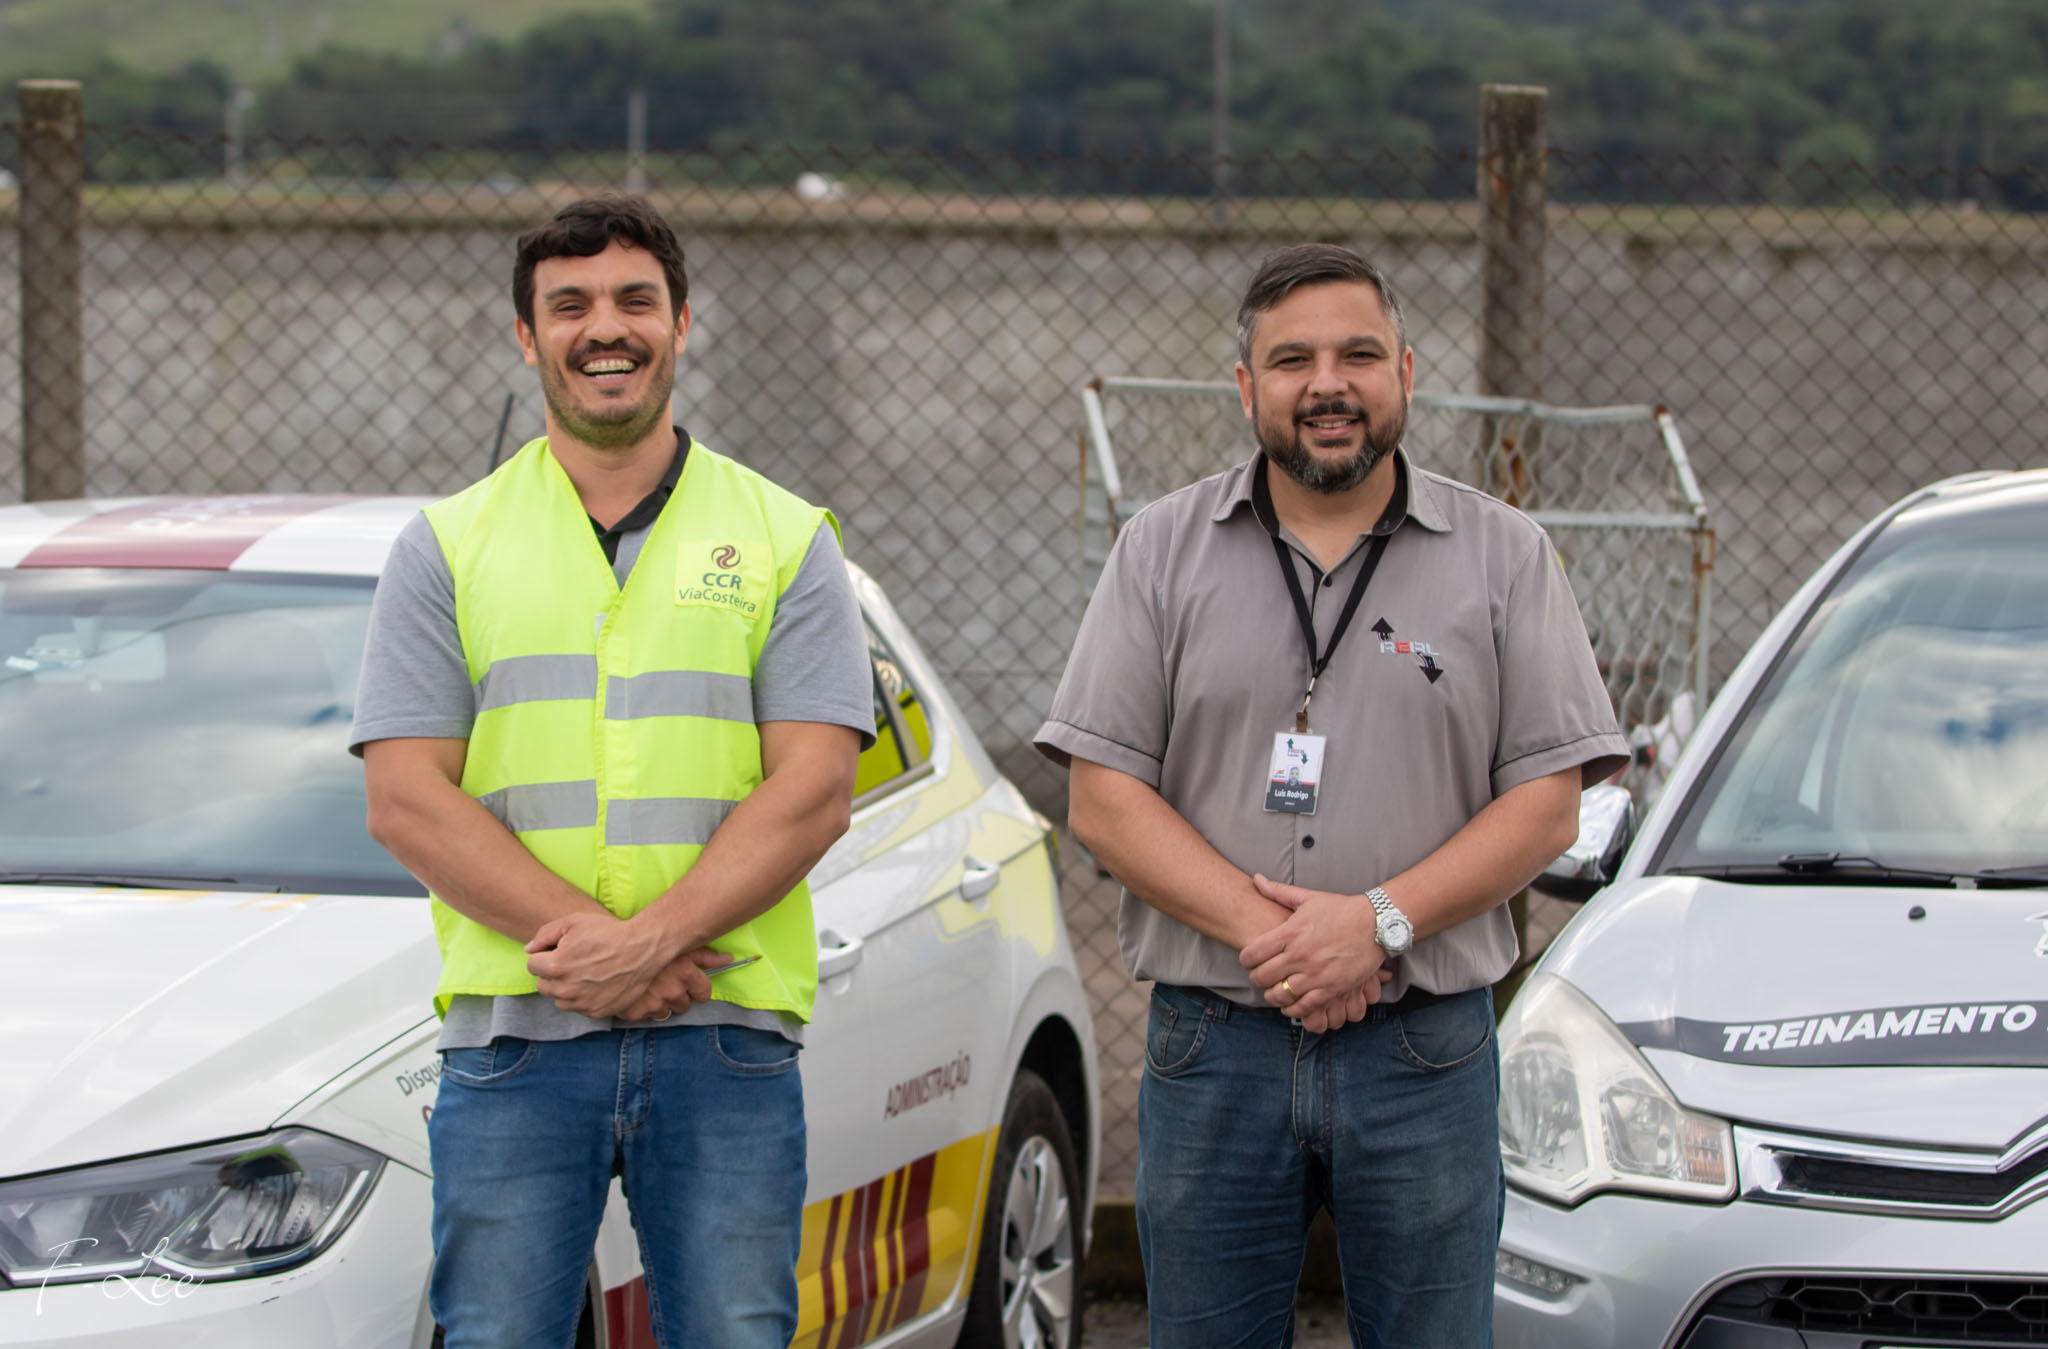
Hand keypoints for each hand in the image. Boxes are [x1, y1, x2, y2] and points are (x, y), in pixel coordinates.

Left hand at [526, 911, 673, 1017]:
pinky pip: (578, 1008)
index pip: (532, 966)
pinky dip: (582, 998)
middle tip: (573, 960)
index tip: (560, 950)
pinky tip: (596, 982)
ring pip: (558, 999)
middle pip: (542, 985)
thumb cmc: (608, 931)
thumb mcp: (574, 922)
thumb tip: (528, 950)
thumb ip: (544, 935)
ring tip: (585, 972)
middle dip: (552, 973)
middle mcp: (566, 989)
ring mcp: (582, 1003)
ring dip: (565, 988)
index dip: (544, 955)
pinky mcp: (596, 1012)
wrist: (643, 948)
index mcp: (556, 966)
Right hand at [615, 949, 727, 1020]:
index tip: (688, 982)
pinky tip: (638, 993)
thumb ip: (706, 956)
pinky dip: (642, 1008)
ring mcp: (653, 1004)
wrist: (613, 948)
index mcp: (685, 974)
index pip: (704, 994)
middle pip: (685, 1006)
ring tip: (650, 987)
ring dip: (661, 1003)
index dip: (697, 988)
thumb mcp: (680, 945)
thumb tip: (729, 959)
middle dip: (678, 996)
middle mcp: (672, 992)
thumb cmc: (650, 942)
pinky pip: (646, 1017)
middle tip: (665, 982)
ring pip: (665, 1013)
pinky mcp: (633, 1012)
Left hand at [1240, 874, 1389, 1026]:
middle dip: (1257, 978)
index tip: (1250, 960)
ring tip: (1274, 990)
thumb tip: (1256, 879)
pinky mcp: (1330, 989)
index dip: (1246, 959)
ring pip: (1279, 995)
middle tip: (1260, 976)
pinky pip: (1302, 1007)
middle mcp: (1299, 955)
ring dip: (1272, 995)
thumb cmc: (1341, 909)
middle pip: (1261, 977)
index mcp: (1290, 933)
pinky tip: (1291, 1003)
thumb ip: (1279, 892)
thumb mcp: (1308, 898)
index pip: (1252, 953)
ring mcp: (1315, 974)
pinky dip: (1292, 1008)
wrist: (1376, 924)